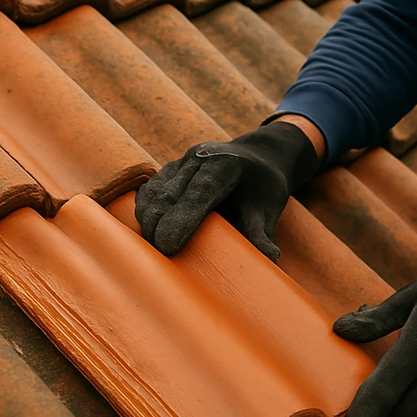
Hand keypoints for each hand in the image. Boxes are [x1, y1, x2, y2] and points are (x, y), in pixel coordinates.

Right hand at [135, 122, 319, 260]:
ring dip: (148, 220)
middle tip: (158, 257)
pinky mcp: (168, 169)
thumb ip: (263, 233)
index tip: (168, 247)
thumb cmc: (262, 188)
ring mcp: (181, 161)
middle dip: (158, 225)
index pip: (201, 191)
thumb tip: (272, 259)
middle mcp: (200, 157)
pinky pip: (149, 191)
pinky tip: (149, 231)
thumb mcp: (268, 209)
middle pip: (170, 193)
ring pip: (154, 192)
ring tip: (152, 248)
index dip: (182, 218)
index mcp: (227, 164)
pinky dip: (145, 212)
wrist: (257, 159)